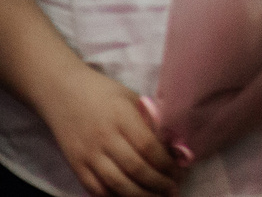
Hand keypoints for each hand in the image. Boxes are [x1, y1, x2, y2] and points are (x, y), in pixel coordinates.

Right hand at [29, 61, 177, 196]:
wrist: (61, 93)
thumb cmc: (103, 93)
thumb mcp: (131, 98)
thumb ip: (150, 120)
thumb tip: (174, 145)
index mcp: (122, 118)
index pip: (148, 147)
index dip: (166, 164)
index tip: (181, 171)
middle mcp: (104, 138)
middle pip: (135, 169)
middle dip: (158, 184)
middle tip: (174, 190)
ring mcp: (87, 155)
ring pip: (116, 184)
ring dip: (139, 196)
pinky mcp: (75, 165)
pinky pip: (95, 189)